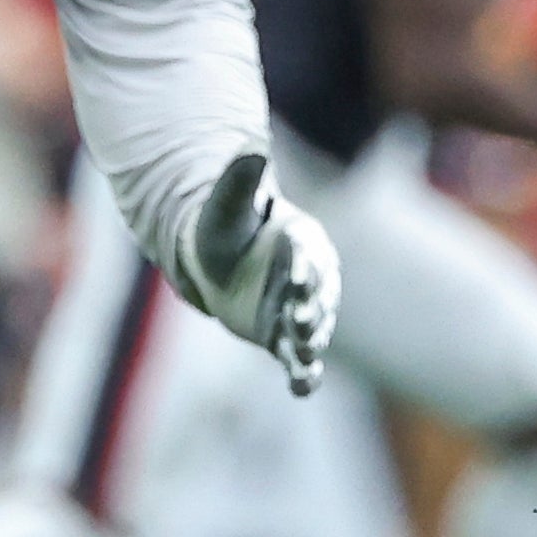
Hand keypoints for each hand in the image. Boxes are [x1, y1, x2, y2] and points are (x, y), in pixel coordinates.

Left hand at [157, 151, 341, 395]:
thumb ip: (240, 181)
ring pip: (312, 329)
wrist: (218, 263)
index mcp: (302, 240)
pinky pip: (300, 359)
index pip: (309, 253)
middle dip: (312, 308)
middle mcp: (309, 278)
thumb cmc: (225, 227)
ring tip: (304, 354)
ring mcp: (299, 311)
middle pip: (317, 296)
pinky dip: (305, 374)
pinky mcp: (285, 339)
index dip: (305, 265)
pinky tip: (302, 387)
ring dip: (310, 341)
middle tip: (303, 320)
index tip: (297, 275)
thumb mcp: (226, 203)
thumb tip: (249, 149)